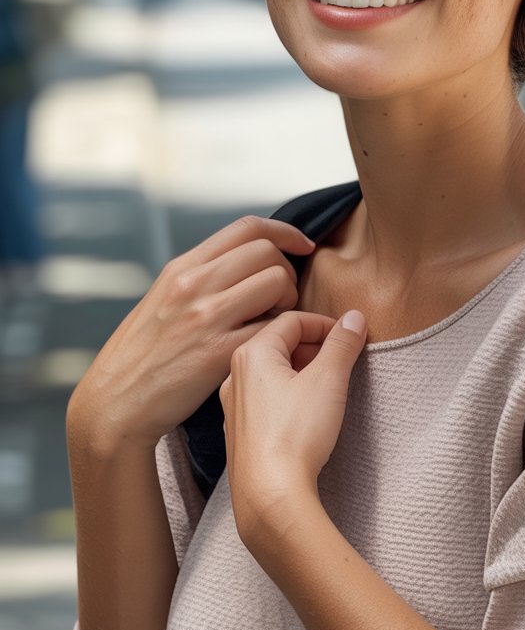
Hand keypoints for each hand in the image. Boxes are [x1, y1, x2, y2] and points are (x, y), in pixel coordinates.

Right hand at [66, 215, 315, 451]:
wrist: (116, 402)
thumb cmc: (142, 354)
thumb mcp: (163, 299)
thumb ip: (200, 277)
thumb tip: (243, 262)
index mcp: (182, 267)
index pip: (248, 227)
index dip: (285, 232)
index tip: (303, 246)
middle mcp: (194, 284)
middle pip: (267, 253)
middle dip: (288, 272)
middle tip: (282, 299)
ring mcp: (206, 317)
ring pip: (277, 284)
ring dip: (288, 302)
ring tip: (275, 322)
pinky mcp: (218, 353)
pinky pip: (271, 327)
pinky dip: (281, 335)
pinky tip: (271, 347)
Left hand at [219, 308, 366, 549]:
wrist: (269, 496)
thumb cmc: (295, 434)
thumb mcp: (328, 381)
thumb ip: (342, 345)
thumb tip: (353, 319)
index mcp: (252, 354)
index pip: (292, 320)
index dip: (325, 324)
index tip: (349, 335)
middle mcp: (235, 376)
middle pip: (278, 345)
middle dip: (314, 347)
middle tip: (342, 360)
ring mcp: (233, 406)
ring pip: (270, 374)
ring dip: (300, 372)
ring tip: (328, 386)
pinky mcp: (239, 434)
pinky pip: (264, 401)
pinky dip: (287, 396)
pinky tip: (305, 415)